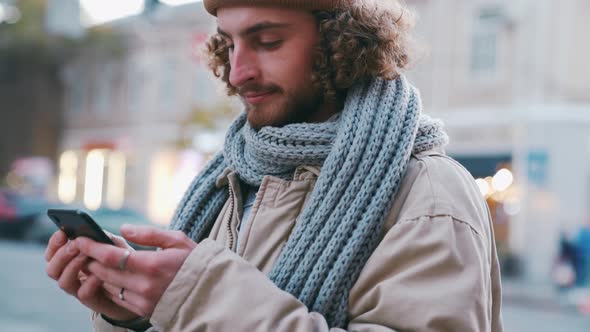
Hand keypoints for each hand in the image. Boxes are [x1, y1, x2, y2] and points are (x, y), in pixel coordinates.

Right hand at [45, 230, 137, 320]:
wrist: (134, 288)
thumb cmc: (122, 263)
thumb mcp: (116, 246)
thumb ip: (105, 239)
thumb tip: (93, 230)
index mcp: (72, 260)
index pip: (53, 254)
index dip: (54, 244)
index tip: (62, 233)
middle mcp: (71, 276)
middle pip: (52, 269)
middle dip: (62, 255)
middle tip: (76, 244)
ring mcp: (80, 289)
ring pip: (63, 282)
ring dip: (73, 266)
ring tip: (87, 254)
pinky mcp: (93, 301)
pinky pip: (83, 293)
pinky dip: (89, 282)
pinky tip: (99, 274)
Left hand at [74, 225, 196, 317]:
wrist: (210, 293)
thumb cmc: (194, 262)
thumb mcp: (177, 240)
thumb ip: (149, 233)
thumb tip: (123, 228)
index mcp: (152, 264)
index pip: (111, 256)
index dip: (91, 247)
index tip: (79, 239)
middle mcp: (144, 285)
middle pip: (104, 272)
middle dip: (90, 260)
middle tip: (82, 249)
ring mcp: (142, 300)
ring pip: (108, 286)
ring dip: (98, 274)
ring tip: (94, 262)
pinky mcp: (143, 311)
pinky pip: (118, 298)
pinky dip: (110, 286)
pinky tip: (110, 277)